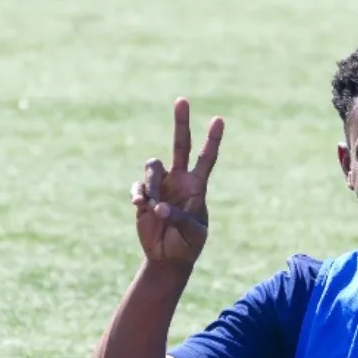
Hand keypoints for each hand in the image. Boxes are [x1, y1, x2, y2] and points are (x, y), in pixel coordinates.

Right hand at [131, 98, 224, 264]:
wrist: (168, 257)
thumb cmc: (187, 245)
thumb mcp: (192, 235)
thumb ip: (179, 219)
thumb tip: (159, 206)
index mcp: (197, 187)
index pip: (207, 158)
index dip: (212, 140)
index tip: (219, 119)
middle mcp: (180, 180)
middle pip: (180, 145)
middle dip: (181, 123)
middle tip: (182, 100)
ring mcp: (161, 185)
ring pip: (152, 166)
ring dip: (152, 184)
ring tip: (153, 206)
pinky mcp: (143, 194)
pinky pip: (138, 186)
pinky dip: (138, 194)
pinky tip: (140, 206)